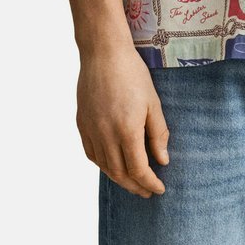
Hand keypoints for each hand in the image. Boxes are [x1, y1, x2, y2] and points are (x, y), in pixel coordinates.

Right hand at [76, 45, 169, 196]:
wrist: (103, 53)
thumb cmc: (132, 74)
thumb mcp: (153, 102)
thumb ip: (158, 134)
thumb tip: (163, 161)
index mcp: (127, 130)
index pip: (138, 169)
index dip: (150, 183)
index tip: (160, 189)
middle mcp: (105, 135)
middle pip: (120, 173)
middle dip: (135, 186)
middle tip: (148, 192)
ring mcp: (90, 130)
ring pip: (104, 166)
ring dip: (120, 179)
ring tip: (133, 182)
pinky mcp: (81, 124)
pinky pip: (91, 154)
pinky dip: (103, 165)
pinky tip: (112, 165)